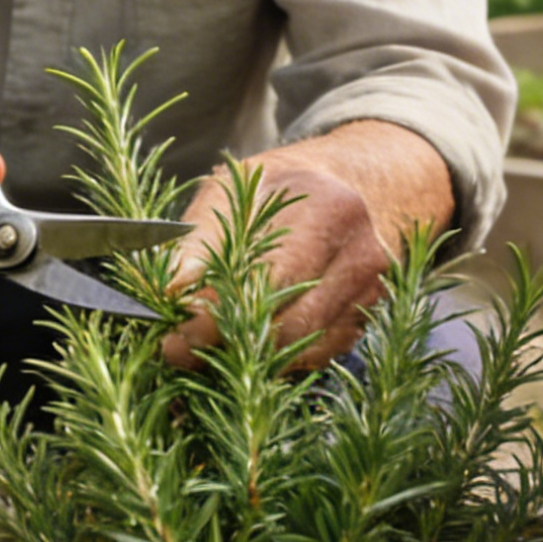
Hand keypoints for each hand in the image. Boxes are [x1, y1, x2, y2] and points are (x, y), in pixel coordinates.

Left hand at [161, 121, 452, 370]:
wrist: (355, 183)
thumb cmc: (283, 185)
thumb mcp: (235, 189)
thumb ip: (201, 239)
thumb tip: (171, 293)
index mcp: (327, 208)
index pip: (264, 280)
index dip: (212, 316)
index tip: (172, 337)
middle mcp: (360, 252)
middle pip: (285, 323)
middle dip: (224, 343)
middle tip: (179, 351)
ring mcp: (371, 290)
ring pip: (300, 347)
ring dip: (248, 357)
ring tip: (206, 347)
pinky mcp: (368, 317)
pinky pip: (317, 355)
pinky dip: (278, 357)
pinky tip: (248, 343)